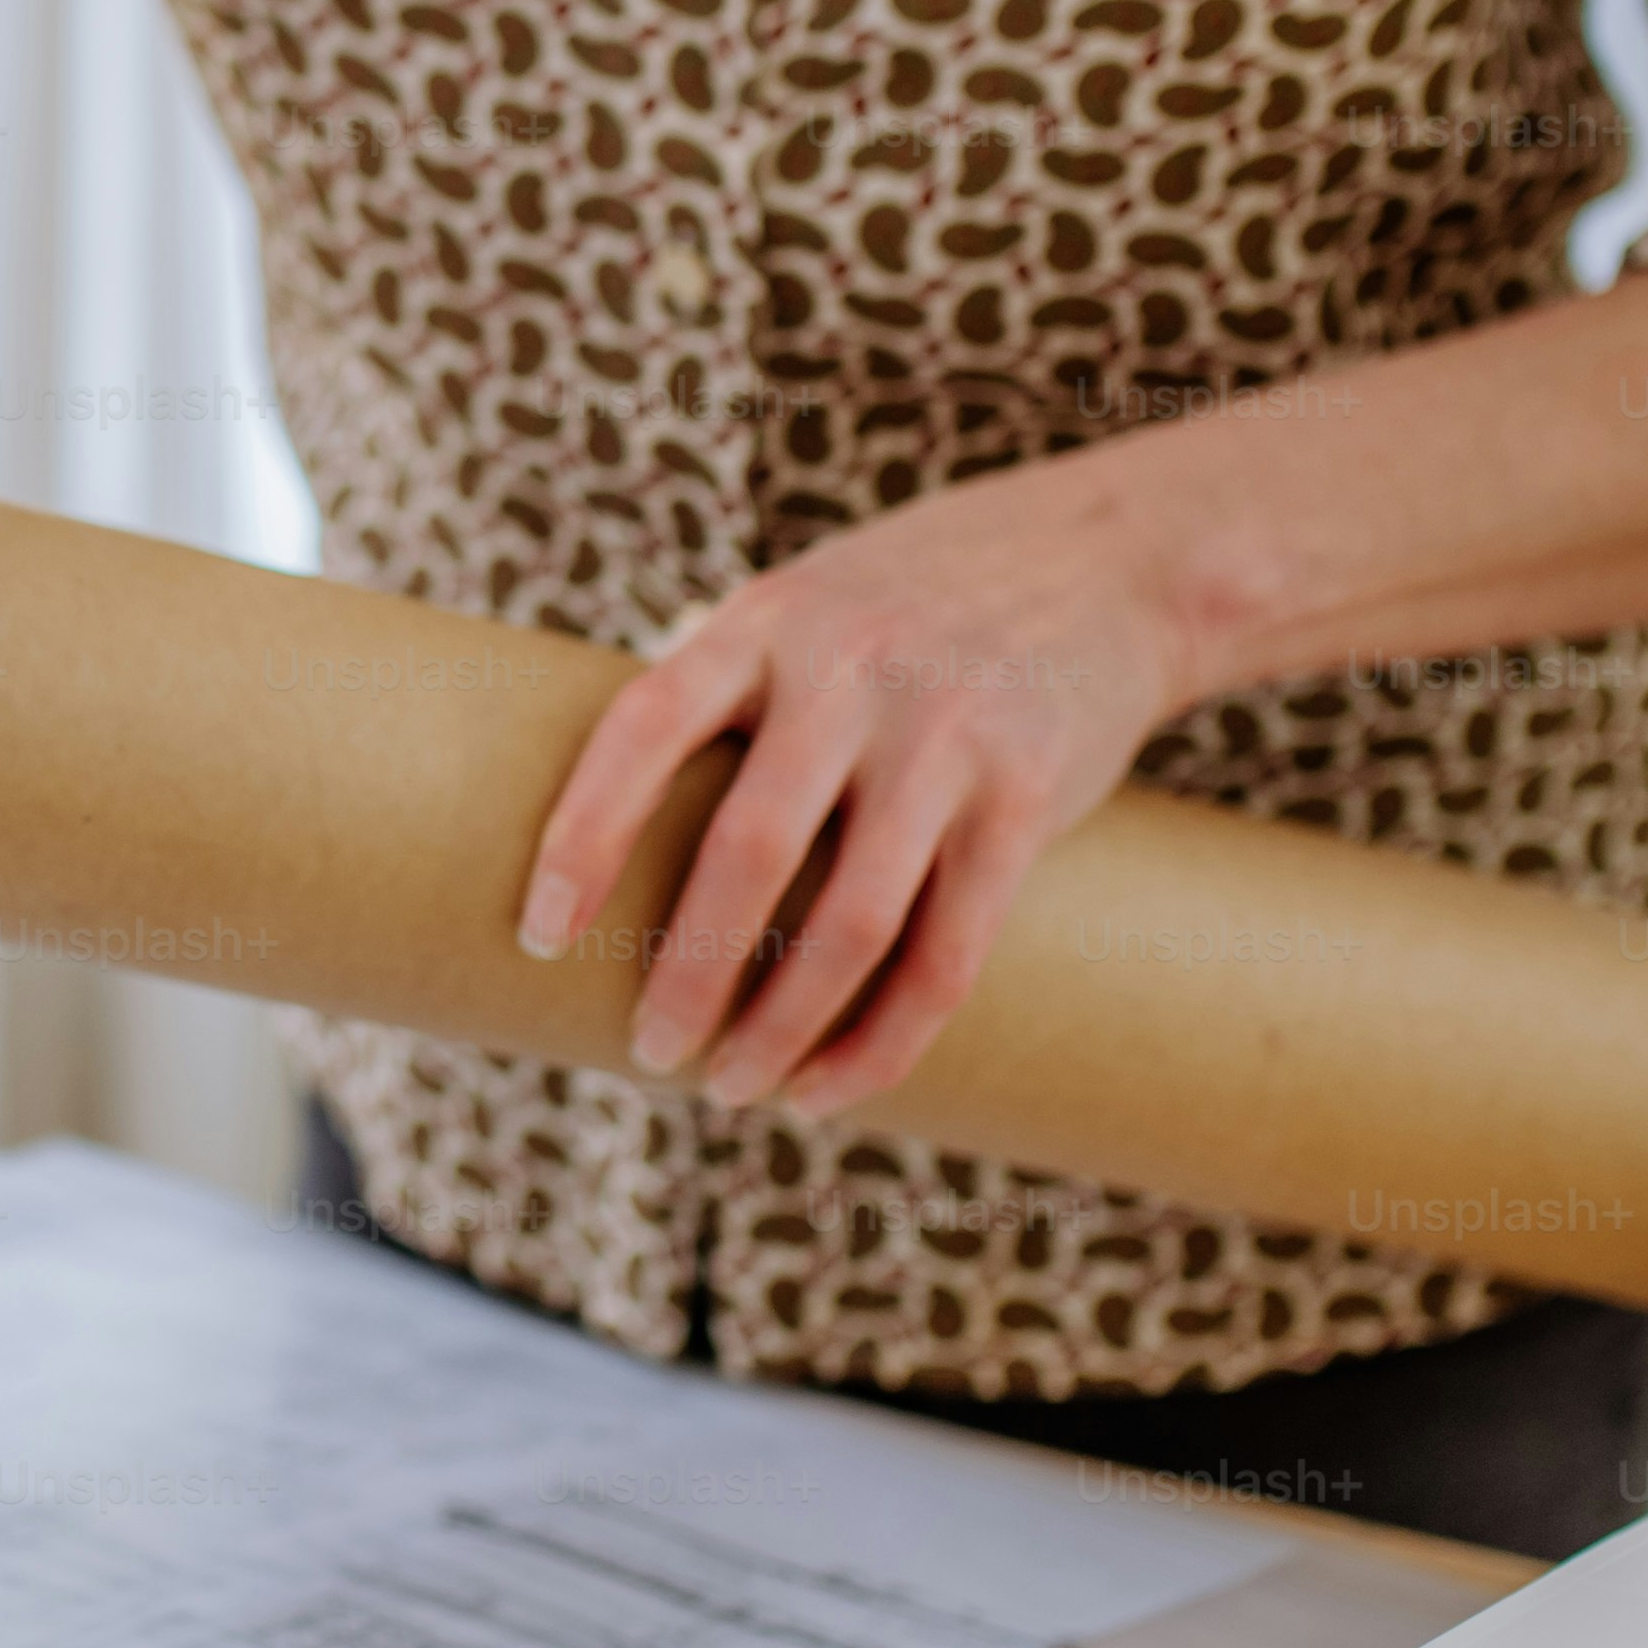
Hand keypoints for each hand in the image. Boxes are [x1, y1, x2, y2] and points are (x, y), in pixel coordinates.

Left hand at [514, 465, 1202, 1118]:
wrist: (1107, 558)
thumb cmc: (909, 601)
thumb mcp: (803, 600)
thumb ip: (716, 685)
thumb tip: (595, 809)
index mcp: (766, 622)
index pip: (645, 727)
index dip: (583, 835)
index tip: (540, 936)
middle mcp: (852, 671)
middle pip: (751, 849)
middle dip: (689, 973)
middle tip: (647, 1053)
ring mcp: (948, 735)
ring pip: (853, 921)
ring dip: (781, 1028)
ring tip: (732, 1089)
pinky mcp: (1027, 798)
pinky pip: (946, 953)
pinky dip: (880, 1042)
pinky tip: (827, 1088)